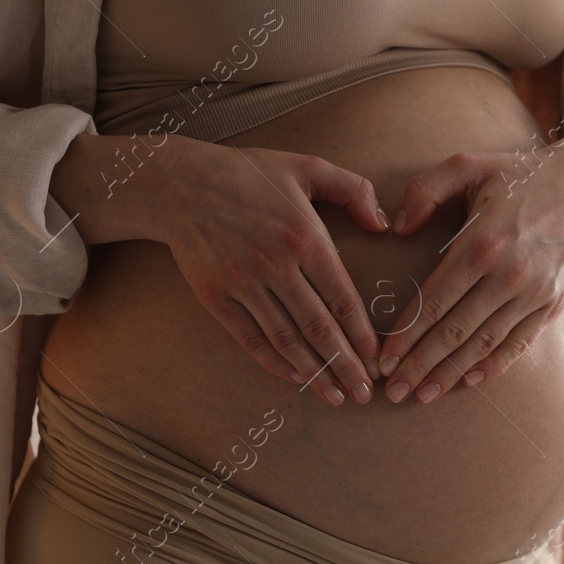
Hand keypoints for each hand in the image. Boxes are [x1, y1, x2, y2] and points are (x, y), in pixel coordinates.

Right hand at [149, 138, 392, 405]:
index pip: (342, 297)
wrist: (181, 184)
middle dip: (345, 365)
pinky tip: (295, 377)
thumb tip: (383, 225)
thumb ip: (353, 190)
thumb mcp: (308, 167)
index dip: (361, 334)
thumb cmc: (250, 174)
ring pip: (286, 339)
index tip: (378, 358)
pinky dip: (273, 362)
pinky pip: (250, 338)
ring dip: (314, 373)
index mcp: (305, 236)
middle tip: (365, 392)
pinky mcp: (215, 296)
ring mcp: (243, 283)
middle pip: (318, 327)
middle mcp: (276, 264)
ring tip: (336, 396)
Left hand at [375, 126, 563, 403]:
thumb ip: (424, 191)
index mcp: (481, 243)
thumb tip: (396, 228)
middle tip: (393, 389)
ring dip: (450, 373)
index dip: (405, 335)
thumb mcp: (467, 165)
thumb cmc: (518, 176)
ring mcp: (534, 293)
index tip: (383, 358)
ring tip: (422, 395)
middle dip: (420, 364)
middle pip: (454, 331)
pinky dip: (493, 366)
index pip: (433, 301)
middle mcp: (508, 274)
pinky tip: (468, 381)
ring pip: (483, 343)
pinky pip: (518, 343)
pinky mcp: (552, 303)